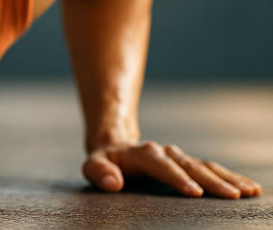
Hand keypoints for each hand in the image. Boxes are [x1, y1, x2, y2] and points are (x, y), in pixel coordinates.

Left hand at [83, 141, 261, 198]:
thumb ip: (99, 172)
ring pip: (206, 166)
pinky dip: (230, 178)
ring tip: (249, 191)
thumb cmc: (104, 162)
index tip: (195, 192)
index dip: (178, 178)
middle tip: (232, 195)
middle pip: (191, 165)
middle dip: (211, 180)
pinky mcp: (189, 165)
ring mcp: (179, 158)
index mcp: (143, 154)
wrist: (115, 146)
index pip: (162, 166)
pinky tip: (249, 188)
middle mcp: (165, 152)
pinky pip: (212, 170)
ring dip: (228, 178)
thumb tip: (113, 182)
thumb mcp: (93, 164)